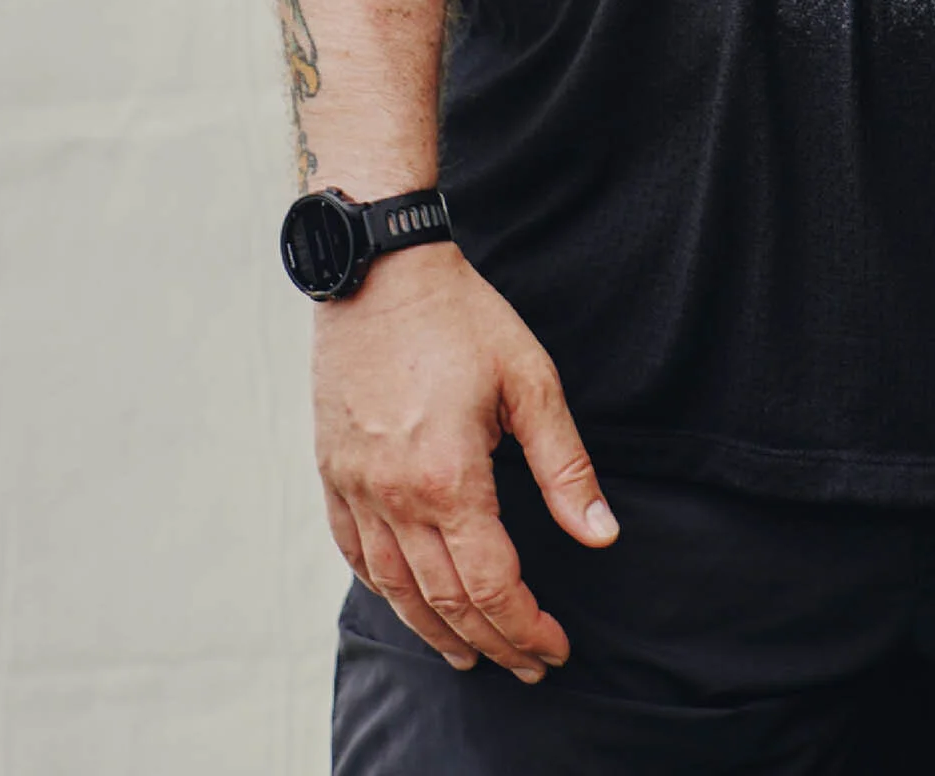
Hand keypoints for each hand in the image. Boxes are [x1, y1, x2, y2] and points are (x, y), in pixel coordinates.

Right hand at [312, 242, 617, 678]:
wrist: (379, 271)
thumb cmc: (461, 318)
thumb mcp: (531, 381)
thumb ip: (565, 467)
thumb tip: (601, 534)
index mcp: (449, 479)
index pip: (493, 586)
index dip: (527, 627)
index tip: (555, 647)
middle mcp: (395, 497)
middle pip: (447, 602)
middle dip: (493, 643)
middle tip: (527, 664)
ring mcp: (355, 489)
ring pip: (397, 591)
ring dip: (438, 633)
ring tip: (473, 655)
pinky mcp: (332, 474)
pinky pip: (356, 556)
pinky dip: (386, 592)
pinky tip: (410, 603)